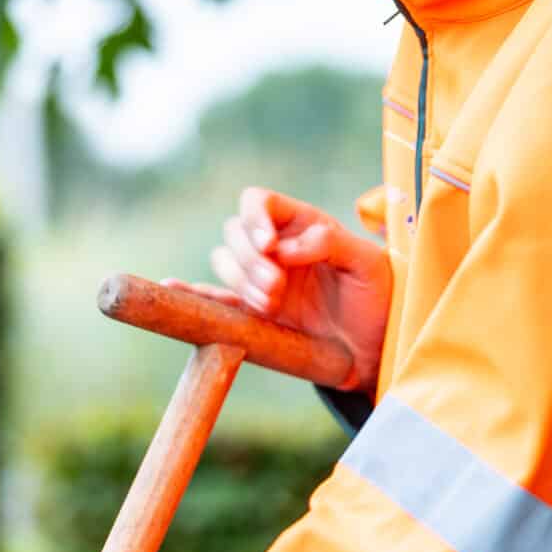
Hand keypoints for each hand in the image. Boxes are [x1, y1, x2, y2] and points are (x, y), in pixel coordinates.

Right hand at [165, 186, 391, 391]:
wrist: (375, 349)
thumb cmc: (378, 298)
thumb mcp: (368, 264)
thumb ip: (331, 244)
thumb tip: (287, 247)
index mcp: (302, 224)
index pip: (259, 202)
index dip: (254, 218)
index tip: (269, 246)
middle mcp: (276, 247)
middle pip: (234, 233)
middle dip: (249, 260)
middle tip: (277, 287)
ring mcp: (262, 279)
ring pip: (224, 264)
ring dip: (241, 282)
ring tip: (272, 305)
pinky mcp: (253, 313)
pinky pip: (215, 299)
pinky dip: (193, 293)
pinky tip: (173, 288)